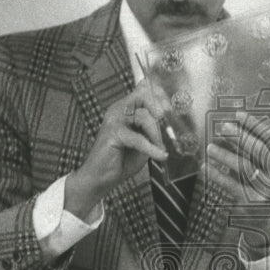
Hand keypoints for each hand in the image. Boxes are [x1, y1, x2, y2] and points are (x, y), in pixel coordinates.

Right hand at [65, 80, 168, 218]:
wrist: (100, 179)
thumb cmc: (121, 160)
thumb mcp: (142, 141)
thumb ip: (151, 127)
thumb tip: (163, 115)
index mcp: (124, 109)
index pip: (142, 90)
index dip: (157, 96)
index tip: (169, 107)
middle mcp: (117, 110)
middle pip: (144, 97)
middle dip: (158, 114)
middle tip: (165, 132)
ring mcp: (113, 120)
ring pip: (144, 117)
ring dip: (155, 135)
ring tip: (158, 150)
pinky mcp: (113, 133)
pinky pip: (138, 138)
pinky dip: (151, 148)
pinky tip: (160, 155)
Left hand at [203, 110, 269, 257]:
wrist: (268, 217)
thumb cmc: (259, 182)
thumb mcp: (258, 164)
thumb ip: (245, 149)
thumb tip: (222, 131)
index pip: (269, 137)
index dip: (253, 124)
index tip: (237, 114)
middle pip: (257, 149)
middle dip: (239, 136)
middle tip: (222, 127)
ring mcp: (266, 188)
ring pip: (244, 167)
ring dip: (224, 155)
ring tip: (209, 148)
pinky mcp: (252, 201)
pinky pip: (231, 185)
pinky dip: (216, 175)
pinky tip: (204, 167)